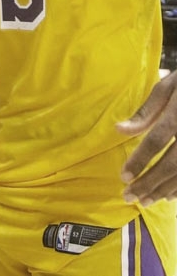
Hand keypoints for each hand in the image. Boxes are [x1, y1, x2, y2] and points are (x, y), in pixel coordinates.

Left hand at [116, 70, 176, 204]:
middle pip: (172, 164)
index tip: (123, 177)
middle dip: (149, 183)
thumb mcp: (166, 88)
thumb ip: (146, 112)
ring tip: (145, 201)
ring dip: (165, 190)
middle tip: (129, 196)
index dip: (140, 160)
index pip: (157, 140)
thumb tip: (119, 130)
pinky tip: (169, 196)